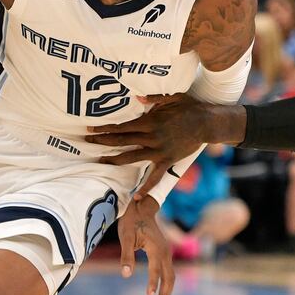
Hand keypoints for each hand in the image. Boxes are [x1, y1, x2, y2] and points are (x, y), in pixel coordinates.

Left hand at [87, 93, 237, 196]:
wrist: (206, 123)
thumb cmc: (189, 107)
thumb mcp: (171, 97)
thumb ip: (153, 97)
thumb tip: (136, 97)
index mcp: (149, 122)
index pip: (121, 127)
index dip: (105, 128)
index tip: (92, 129)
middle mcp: (151, 138)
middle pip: (121, 141)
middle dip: (103, 141)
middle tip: (88, 142)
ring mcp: (159, 151)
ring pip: (132, 158)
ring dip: (114, 160)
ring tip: (100, 162)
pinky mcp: (167, 161)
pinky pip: (155, 177)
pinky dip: (146, 187)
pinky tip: (137, 197)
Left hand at [117, 197, 173, 294]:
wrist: (142, 208)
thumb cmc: (132, 222)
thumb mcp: (125, 237)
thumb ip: (126, 255)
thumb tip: (125, 274)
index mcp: (156, 248)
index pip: (156, 270)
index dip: (153, 284)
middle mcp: (165, 251)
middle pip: (169, 277)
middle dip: (165, 294)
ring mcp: (166, 252)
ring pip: (171, 275)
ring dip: (167, 291)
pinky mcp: (164, 253)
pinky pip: (168, 271)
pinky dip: (166, 283)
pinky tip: (161, 292)